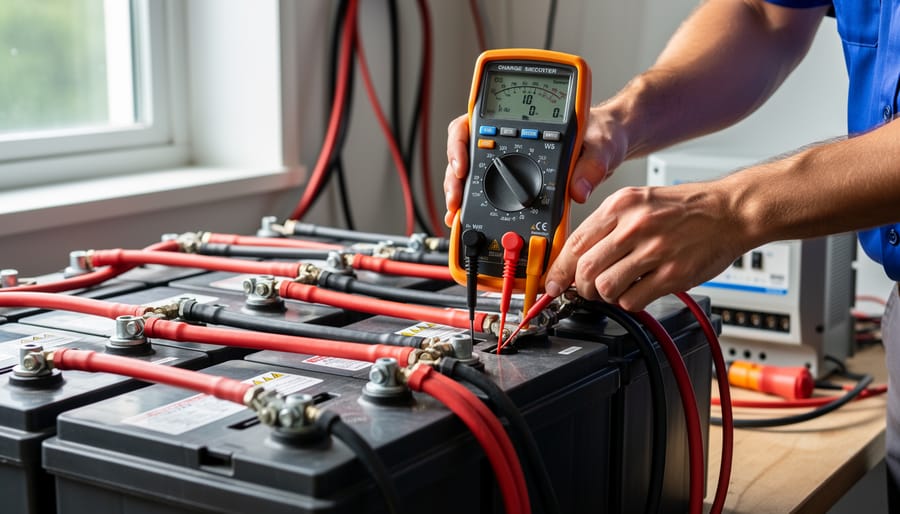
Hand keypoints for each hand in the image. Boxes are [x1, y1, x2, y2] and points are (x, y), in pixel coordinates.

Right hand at [443, 106, 630, 225]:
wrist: (610, 145)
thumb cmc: (602, 134)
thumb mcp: (602, 146)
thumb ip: (591, 165)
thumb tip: (577, 190)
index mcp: (521, 124)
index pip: (474, 123)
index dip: (459, 144)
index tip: (462, 165)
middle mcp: (509, 142)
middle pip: (465, 154)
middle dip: (455, 179)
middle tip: (455, 199)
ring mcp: (510, 163)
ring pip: (471, 177)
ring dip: (461, 197)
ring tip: (458, 217)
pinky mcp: (516, 184)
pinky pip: (489, 196)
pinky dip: (476, 210)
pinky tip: (469, 223)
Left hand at [543, 181, 747, 311]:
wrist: (730, 211)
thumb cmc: (686, 208)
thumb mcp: (640, 201)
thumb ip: (609, 225)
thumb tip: (577, 255)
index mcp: (622, 205)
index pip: (575, 242)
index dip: (558, 269)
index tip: (552, 284)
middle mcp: (635, 226)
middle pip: (584, 268)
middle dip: (578, 287)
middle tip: (585, 290)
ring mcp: (654, 251)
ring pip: (605, 287)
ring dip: (604, 296)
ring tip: (615, 290)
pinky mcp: (672, 274)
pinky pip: (632, 300)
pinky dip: (628, 303)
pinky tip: (637, 292)